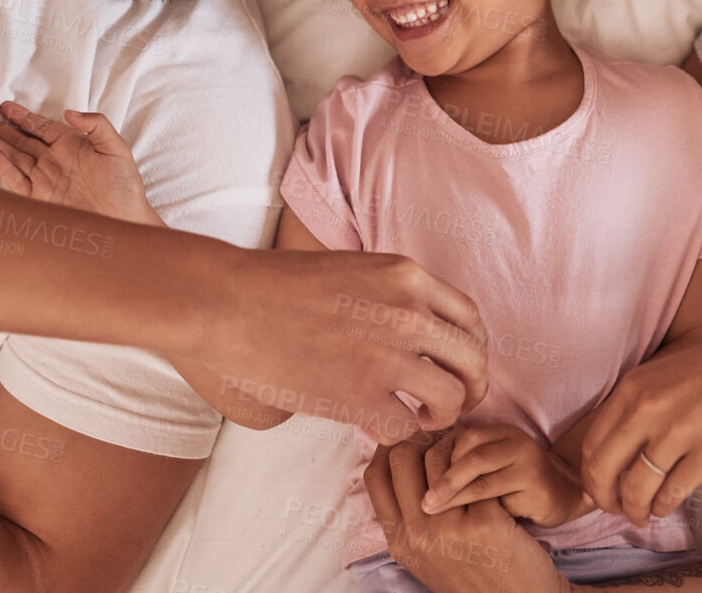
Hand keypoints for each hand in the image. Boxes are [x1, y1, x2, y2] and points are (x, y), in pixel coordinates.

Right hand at [0, 101, 161, 224]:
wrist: (124, 221)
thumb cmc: (125, 185)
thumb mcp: (116, 149)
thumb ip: (96, 125)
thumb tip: (69, 112)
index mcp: (71, 145)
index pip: (40, 126)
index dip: (21, 116)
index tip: (2, 105)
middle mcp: (54, 161)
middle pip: (19, 140)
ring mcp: (45, 180)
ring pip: (13, 157)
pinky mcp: (40, 199)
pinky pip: (18, 180)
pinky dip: (5, 168)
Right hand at [207, 246, 490, 442]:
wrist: (228, 303)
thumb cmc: (278, 285)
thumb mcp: (352, 268)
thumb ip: (390, 294)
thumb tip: (416, 327)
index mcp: (407, 275)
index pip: (471, 319)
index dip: (472, 349)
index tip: (458, 367)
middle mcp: (408, 312)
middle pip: (474, 360)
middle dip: (470, 388)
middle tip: (452, 402)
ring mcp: (386, 355)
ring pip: (451, 398)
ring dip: (440, 415)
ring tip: (417, 417)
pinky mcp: (357, 395)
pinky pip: (406, 427)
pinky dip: (398, 433)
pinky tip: (377, 425)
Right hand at [365, 437, 569, 592]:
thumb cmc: (473, 574)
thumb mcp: (425, 555)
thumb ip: (407, 518)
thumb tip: (392, 463)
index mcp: (399, 541)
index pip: (375, 475)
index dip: (387, 445)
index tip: (406, 434)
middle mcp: (417, 536)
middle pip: (402, 457)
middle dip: (420, 436)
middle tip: (439, 432)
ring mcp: (449, 530)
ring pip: (437, 456)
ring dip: (452, 442)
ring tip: (464, 443)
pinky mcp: (485, 523)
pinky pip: (474, 472)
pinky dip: (481, 462)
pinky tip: (489, 463)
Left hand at [420, 423, 593, 527]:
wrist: (563, 495)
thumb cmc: (516, 482)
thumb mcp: (490, 465)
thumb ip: (462, 461)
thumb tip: (414, 467)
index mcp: (500, 431)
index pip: (460, 437)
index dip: (437, 457)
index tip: (416, 478)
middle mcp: (515, 441)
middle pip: (469, 453)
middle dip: (441, 477)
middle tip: (422, 499)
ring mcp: (527, 461)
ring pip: (481, 476)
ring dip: (453, 495)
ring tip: (432, 509)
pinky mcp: (536, 485)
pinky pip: (498, 498)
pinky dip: (478, 509)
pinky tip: (463, 520)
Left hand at [581, 325, 701, 526]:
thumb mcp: (663, 375)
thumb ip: (634, 408)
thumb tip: (609, 457)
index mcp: (632, 388)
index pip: (591, 444)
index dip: (591, 476)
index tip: (600, 490)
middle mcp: (647, 408)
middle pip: (603, 470)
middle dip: (605, 499)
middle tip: (615, 510)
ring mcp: (677, 431)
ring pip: (636, 489)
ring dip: (635, 511)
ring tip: (642, 516)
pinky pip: (671, 493)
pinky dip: (662, 508)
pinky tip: (665, 508)